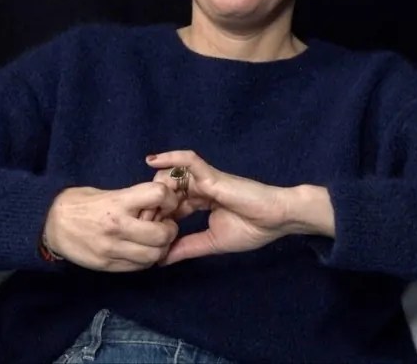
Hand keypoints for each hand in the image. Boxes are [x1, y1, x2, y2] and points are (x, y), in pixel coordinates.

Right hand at [43, 183, 178, 271]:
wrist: (49, 224)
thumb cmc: (80, 202)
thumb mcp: (108, 193)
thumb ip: (134, 198)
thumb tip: (160, 202)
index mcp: (118, 202)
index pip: (158, 195)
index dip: (169, 198)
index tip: (167, 201)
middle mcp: (118, 227)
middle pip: (162, 234)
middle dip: (170, 229)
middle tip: (165, 225)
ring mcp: (113, 250)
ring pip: (154, 256)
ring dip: (161, 248)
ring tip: (154, 240)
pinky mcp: (108, 266)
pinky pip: (139, 267)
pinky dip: (146, 260)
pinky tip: (141, 250)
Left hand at [146, 151, 333, 264]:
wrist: (276, 219)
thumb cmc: (251, 229)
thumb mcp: (212, 242)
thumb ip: (187, 247)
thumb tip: (160, 260)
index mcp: (200, 201)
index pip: (170, 204)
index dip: (156, 214)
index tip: (143, 231)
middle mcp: (199, 187)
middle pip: (166, 187)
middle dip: (151, 203)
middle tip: (140, 220)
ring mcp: (204, 179)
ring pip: (172, 174)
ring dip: (157, 188)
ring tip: (148, 207)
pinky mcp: (211, 175)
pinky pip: (188, 161)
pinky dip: (171, 157)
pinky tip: (153, 160)